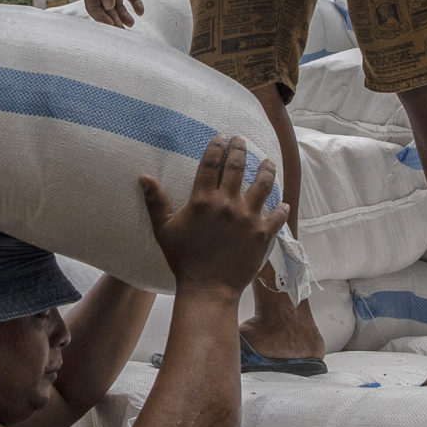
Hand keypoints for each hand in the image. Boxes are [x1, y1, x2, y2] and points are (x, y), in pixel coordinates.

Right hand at [82, 0, 145, 27]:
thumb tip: (109, 6)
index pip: (93, 7)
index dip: (101, 17)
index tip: (111, 26)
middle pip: (107, 9)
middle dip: (113, 20)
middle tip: (122, 31)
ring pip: (119, 5)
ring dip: (124, 15)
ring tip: (131, 24)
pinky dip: (135, 4)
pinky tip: (140, 12)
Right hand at [139, 136, 289, 294]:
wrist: (208, 288)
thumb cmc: (183, 260)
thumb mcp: (164, 229)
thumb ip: (155, 202)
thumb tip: (143, 177)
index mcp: (203, 200)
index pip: (211, 163)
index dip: (216, 147)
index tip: (221, 137)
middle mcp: (227, 204)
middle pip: (237, 167)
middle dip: (240, 148)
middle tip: (241, 140)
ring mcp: (248, 218)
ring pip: (263, 184)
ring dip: (266, 169)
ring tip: (268, 162)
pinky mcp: (263, 234)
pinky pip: (277, 215)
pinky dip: (281, 208)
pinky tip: (282, 202)